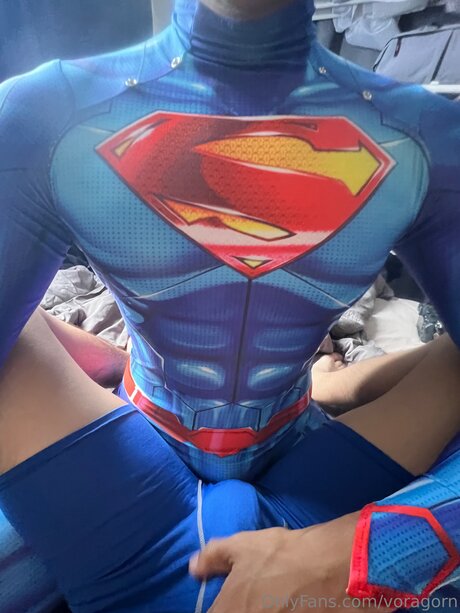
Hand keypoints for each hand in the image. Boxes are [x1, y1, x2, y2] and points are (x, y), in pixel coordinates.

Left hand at [189, 512, 391, 612]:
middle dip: (241, 608)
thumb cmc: (280, 556)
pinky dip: (283, 612)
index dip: (220, 607)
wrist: (329, 569)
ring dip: (263, 609)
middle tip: (255, 598)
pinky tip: (289, 604)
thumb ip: (212, 557)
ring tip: (275, 600)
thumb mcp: (240, 547)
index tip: (228, 601)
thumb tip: (193, 567)